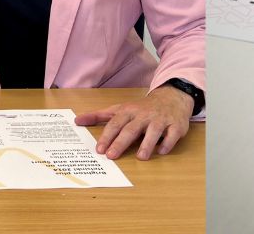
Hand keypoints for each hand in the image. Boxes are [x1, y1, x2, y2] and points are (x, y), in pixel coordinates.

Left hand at [76, 85, 193, 160]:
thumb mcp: (120, 109)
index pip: (116, 123)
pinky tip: (161, 151)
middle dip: (121, 142)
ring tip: (141, 157)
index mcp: (129, 111)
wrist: (171, 97)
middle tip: (112, 156)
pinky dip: (168, 143)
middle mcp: (144, 115)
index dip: (107, 136)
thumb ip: (98, 116)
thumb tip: (77, 121)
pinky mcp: (176, 125)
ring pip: (154, 131)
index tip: (100, 149)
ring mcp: (161, 120)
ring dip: (148, 144)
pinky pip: (172, 134)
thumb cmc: (142, 108)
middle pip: (132, 129)